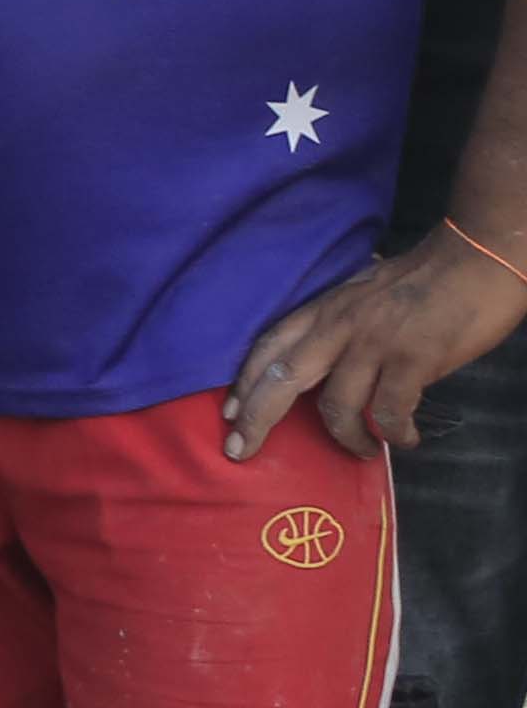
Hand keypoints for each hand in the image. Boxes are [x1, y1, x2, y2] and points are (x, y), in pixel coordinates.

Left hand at [228, 230, 526, 458]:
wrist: (478, 256)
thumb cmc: (425, 277)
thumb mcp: (364, 292)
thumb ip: (341, 323)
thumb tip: (327, 359)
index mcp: (326, 309)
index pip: (269, 345)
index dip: (244, 381)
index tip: (230, 411)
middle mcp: (340, 326)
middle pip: (281, 379)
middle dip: (256, 419)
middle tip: (239, 450)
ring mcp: (374, 343)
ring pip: (336, 406)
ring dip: (346, 438)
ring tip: (363, 451)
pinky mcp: (412, 359)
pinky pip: (389, 412)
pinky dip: (394, 434)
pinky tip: (404, 440)